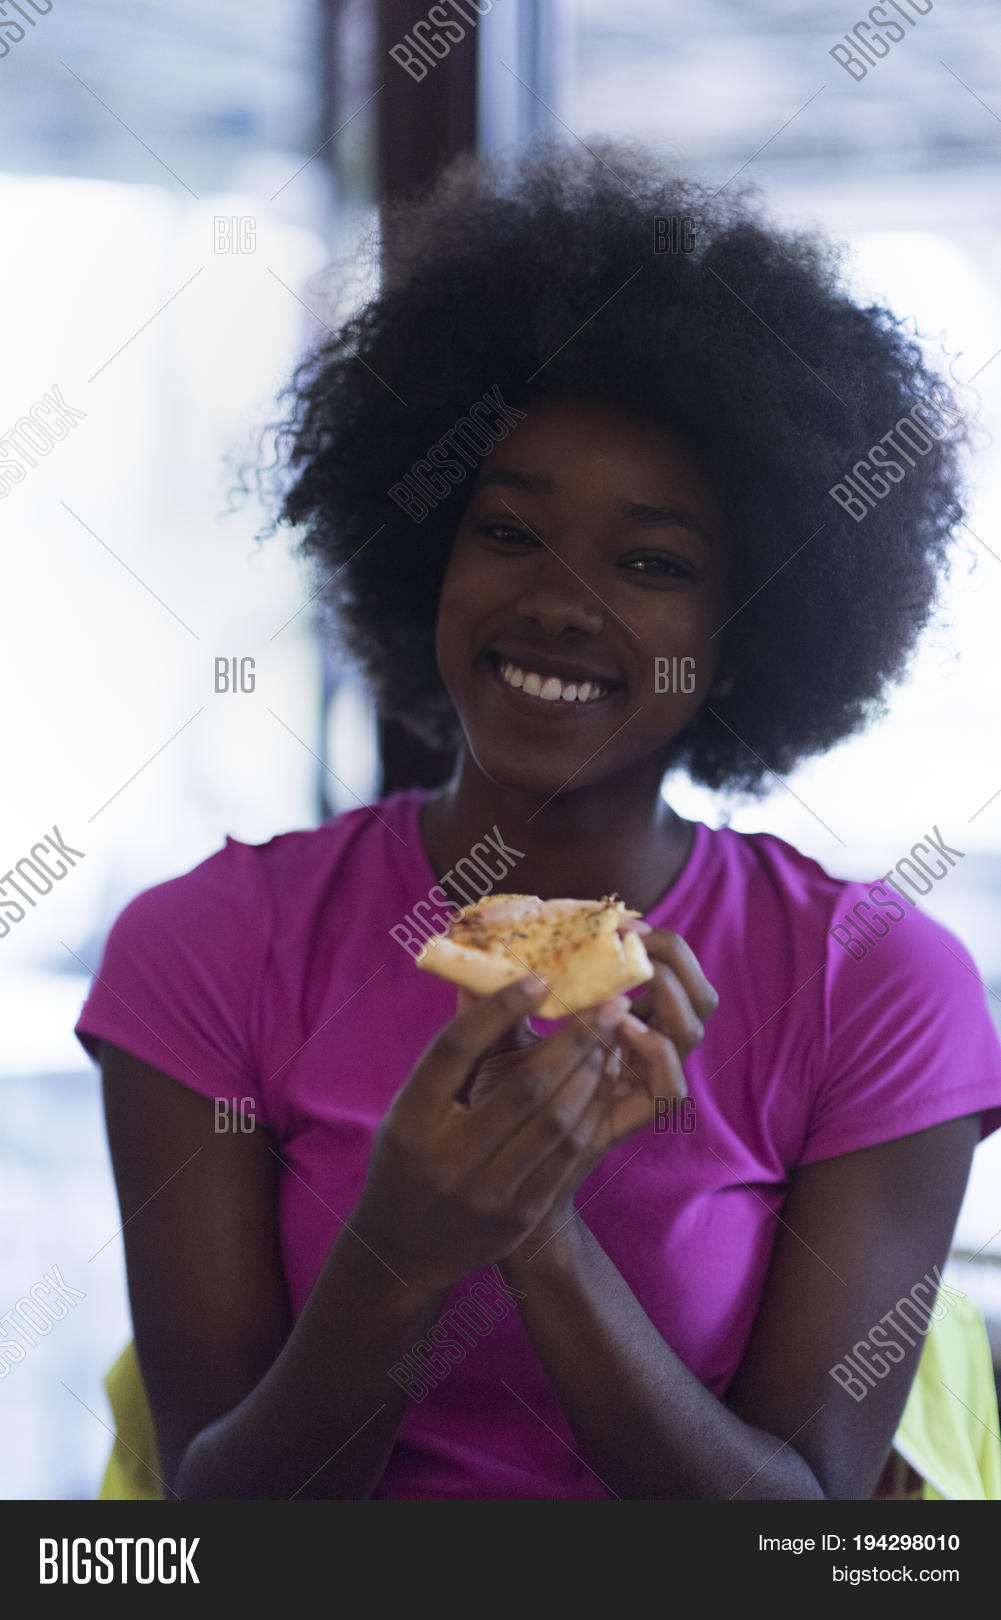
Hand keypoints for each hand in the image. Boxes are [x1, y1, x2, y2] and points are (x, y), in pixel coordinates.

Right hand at [349, 976, 637, 1296]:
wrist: (402, 1249)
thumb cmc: (410, 1157)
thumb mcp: (412, 1107)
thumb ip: (450, 1053)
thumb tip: (484, 976)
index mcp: (410, 1122)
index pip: (456, 1050)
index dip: (499, 1009)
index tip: (539, 979)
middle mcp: (446, 1160)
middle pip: (522, 1088)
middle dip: (574, 1041)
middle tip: (607, 1004)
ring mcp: (485, 1194)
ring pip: (556, 1123)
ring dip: (591, 1074)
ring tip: (611, 1038)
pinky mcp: (519, 1217)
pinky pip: (567, 1156)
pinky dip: (591, 1112)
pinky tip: (603, 1079)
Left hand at [503, 923, 718, 1253]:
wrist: (487, 1171)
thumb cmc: (491, 1095)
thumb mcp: (493, 1033)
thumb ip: (489, 993)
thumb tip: (464, 937)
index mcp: (619, 1018)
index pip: (672, 969)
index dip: (662, 942)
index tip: (628, 919)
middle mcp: (640, 1047)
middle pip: (701, 997)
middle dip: (678, 960)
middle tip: (638, 940)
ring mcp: (639, 1083)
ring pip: (691, 1034)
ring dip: (670, 998)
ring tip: (632, 978)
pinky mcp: (630, 1119)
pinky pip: (670, 1090)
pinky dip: (657, 1055)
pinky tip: (623, 1031)